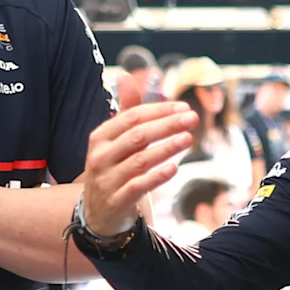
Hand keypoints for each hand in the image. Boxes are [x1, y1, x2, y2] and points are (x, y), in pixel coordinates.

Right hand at [79, 101, 197, 237]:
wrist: (97, 214)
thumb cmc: (113, 170)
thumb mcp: (116, 141)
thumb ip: (126, 112)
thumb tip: (125, 76)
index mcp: (100, 137)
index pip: (132, 118)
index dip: (159, 110)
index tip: (184, 107)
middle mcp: (100, 157)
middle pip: (137, 136)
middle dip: (167, 125)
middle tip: (192, 119)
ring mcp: (107, 180)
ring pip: (140, 161)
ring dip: (166, 148)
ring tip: (188, 139)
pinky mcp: (116, 201)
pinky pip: (139, 186)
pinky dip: (157, 176)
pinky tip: (174, 168)